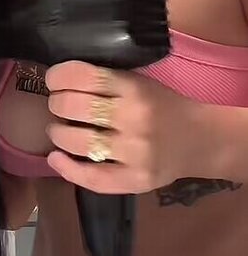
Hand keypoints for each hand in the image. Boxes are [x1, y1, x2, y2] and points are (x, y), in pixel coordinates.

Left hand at [44, 61, 211, 193]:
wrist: (201, 140)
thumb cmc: (164, 107)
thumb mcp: (140, 83)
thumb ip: (106, 82)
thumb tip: (58, 82)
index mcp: (134, 87)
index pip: (85, 76)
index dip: (59, 77)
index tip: (53, 80)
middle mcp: (134, 118)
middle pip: (76, 107)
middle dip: (57, 104)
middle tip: (57, 105)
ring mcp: (135, 151)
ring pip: (79, 142)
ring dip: (58, 133)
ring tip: (58, 130)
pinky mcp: (135, 179)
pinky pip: (93, 177)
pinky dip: (67, 168)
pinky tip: (55, 158)